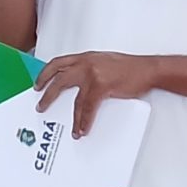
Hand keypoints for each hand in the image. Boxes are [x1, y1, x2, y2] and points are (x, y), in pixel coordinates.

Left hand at [35, 52, 155, 137]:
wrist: (147, 70)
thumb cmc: (130, 67)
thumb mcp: (104, 63)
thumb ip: (90, 69)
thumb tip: (79, 85)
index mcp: (86, 57)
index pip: (59, 62)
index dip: (46, 73)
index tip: (38, 82)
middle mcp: (86, 63)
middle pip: (58, 76)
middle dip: (46, 91)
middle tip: (40, 103)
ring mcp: (92, 74)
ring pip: (71, 94)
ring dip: (67, 113)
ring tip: (68, 126)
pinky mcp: (101, 86)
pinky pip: (87, 108)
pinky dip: (84, 120)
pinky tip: (82, 128)